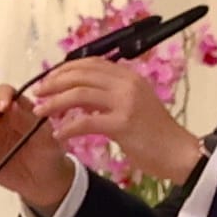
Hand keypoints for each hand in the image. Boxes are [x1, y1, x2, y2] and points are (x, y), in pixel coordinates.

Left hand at [18, 57, 206, 191]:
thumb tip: (78, 91)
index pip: (91, 63)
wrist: (178, 152)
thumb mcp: (132, 104)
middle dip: (53, 83)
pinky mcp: (123, 123)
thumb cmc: (154, 132)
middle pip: (81, 75)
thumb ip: (109, 94)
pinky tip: (58, 135)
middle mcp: (128, 84)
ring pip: (79, 94)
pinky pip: (86, 122)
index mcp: (129, 77)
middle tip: (37, 94)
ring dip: (54, 102)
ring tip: (40, 111)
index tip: (48, 80)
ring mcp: (126, 102)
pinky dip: (68, 128)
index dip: (65, 69)